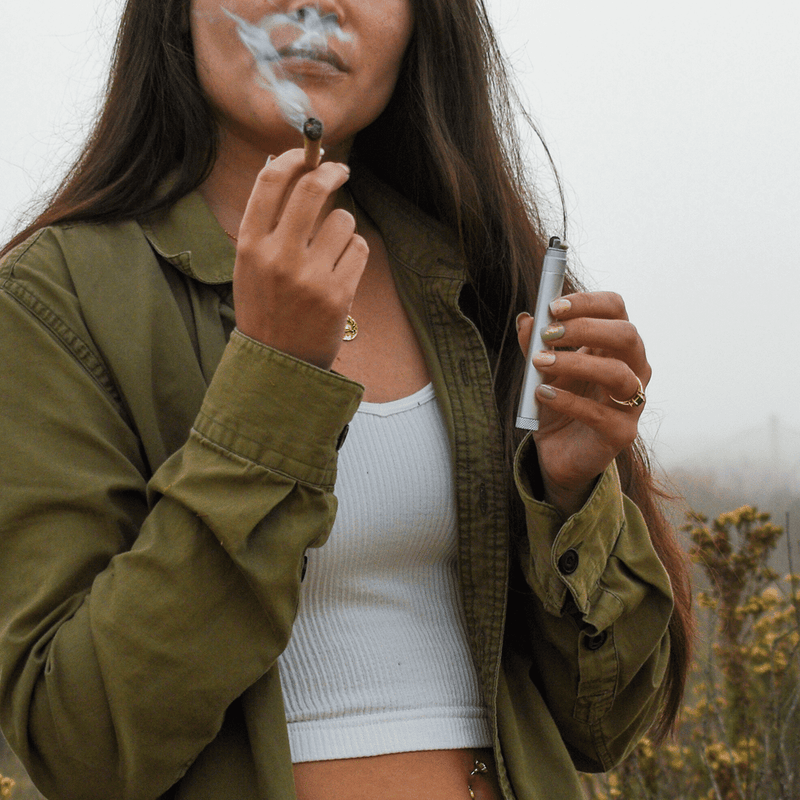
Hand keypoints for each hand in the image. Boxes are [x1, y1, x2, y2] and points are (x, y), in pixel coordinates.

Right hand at [233, 150, 368, 369]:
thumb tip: (288, 168)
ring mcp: (309, 276)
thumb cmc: (265, 307)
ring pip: (342, 219)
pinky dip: (354, 254)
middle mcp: (278, 256)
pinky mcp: (337, 294)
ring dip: (342, 227)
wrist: (278, 362)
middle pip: (312, 188)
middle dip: (331, 170)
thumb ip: (266, 221)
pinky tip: (340, 272)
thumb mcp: (250, 264)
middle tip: (340, 170)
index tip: (308, 155)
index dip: (295, 158)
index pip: (272, 181)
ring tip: (331, 251)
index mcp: (250, 245)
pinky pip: (358, 248)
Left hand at [516, 291, 650, 516]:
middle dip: (585, 328)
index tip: (553, 306)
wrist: (559, 451)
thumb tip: (525, 320)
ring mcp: (632, 402)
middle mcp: (633, 369)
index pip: (616, 309)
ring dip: (575, 362)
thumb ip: (533, 346)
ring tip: (540, 362)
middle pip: (626, 335)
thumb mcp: (541, 370)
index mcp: (615, 346)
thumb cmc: (558, 402)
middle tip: (548, 333)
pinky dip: (567, 400)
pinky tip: (541, 393)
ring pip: (618, 373)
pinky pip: (599, 414)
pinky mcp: (622, 433)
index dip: (588, 302)